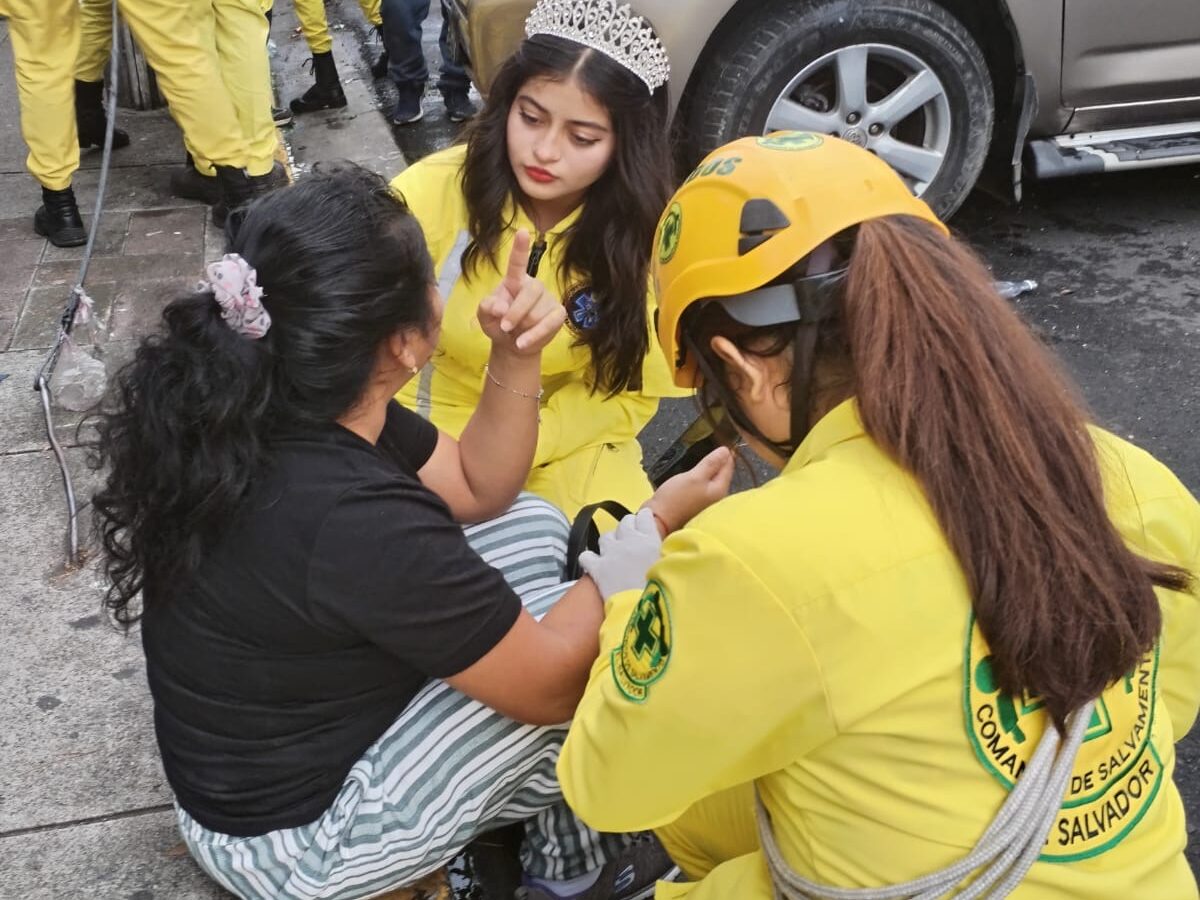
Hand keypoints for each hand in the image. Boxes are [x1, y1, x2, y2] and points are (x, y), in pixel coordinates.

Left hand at [477, 230, 566, 354]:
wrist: (513, 345)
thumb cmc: (498, 324)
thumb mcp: (485, 316)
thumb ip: (487, 307)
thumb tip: (500, 307)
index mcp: (514, 280)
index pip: (517, 262)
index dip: (520, 248)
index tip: (523, 231)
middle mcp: (533, 286)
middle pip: (530, 292)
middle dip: (515, 312)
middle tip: (504, 326)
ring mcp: (548, 299)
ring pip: (537, 312)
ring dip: (522, 327)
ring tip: (515, 333)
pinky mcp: (558, 314)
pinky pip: (549, 323)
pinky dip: (534, 336)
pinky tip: (522, 343)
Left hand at [578, 508, 662, 600]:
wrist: (642, 607)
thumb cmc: (664, 589)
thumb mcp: (672, 565)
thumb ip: (669, 553)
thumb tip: (669, 551)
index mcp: (650, 538)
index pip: (644, 516)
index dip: (644, 519)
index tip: (645, 523)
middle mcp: (629, 540)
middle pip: (624, 523)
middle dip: (627, 528)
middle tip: (631, 540)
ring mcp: (611, 552)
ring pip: (605, 537)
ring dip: (610, 542)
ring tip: (614, 552)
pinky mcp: (597, 567)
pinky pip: (586, 556)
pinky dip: (589, 559)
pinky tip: (593, 564)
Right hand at [644, 446, 733, 534]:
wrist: (658, 520)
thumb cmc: (677, 498)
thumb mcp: (695, 476)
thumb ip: (711, 463)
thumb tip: (726, 451)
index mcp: (720, 490)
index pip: (729, 467)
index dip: (725, 452)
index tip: (720, 440)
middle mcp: (717, 497)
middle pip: (721, 474)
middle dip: (718, 460)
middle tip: (712, 444)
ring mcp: (706, 501)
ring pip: (712, 479)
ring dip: (709, 468)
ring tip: (704, 456)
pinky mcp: (695, 502)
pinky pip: (702, 485)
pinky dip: (700, 477)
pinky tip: (695, 472)